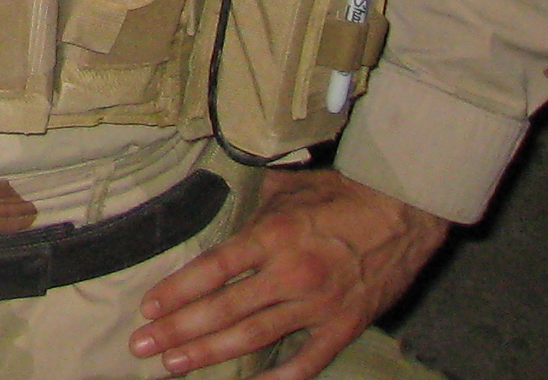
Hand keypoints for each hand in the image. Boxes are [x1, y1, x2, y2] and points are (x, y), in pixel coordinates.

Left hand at [130, 169, 446, 377]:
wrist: (404, 211)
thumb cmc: (341, 194)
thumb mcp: (287, 187)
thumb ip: (250, 205)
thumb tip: (215, 202)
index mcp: (272, 236)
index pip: (212, 269)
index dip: (177, 291)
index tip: (148, 308)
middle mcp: (290, 274)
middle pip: (223, 310)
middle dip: (178, 331)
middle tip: (143, 347)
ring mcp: (317, 306)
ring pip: (253, 338)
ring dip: (209, 353)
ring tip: (174, 366)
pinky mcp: (343, 327)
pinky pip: (305, 362)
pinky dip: (276, 379)